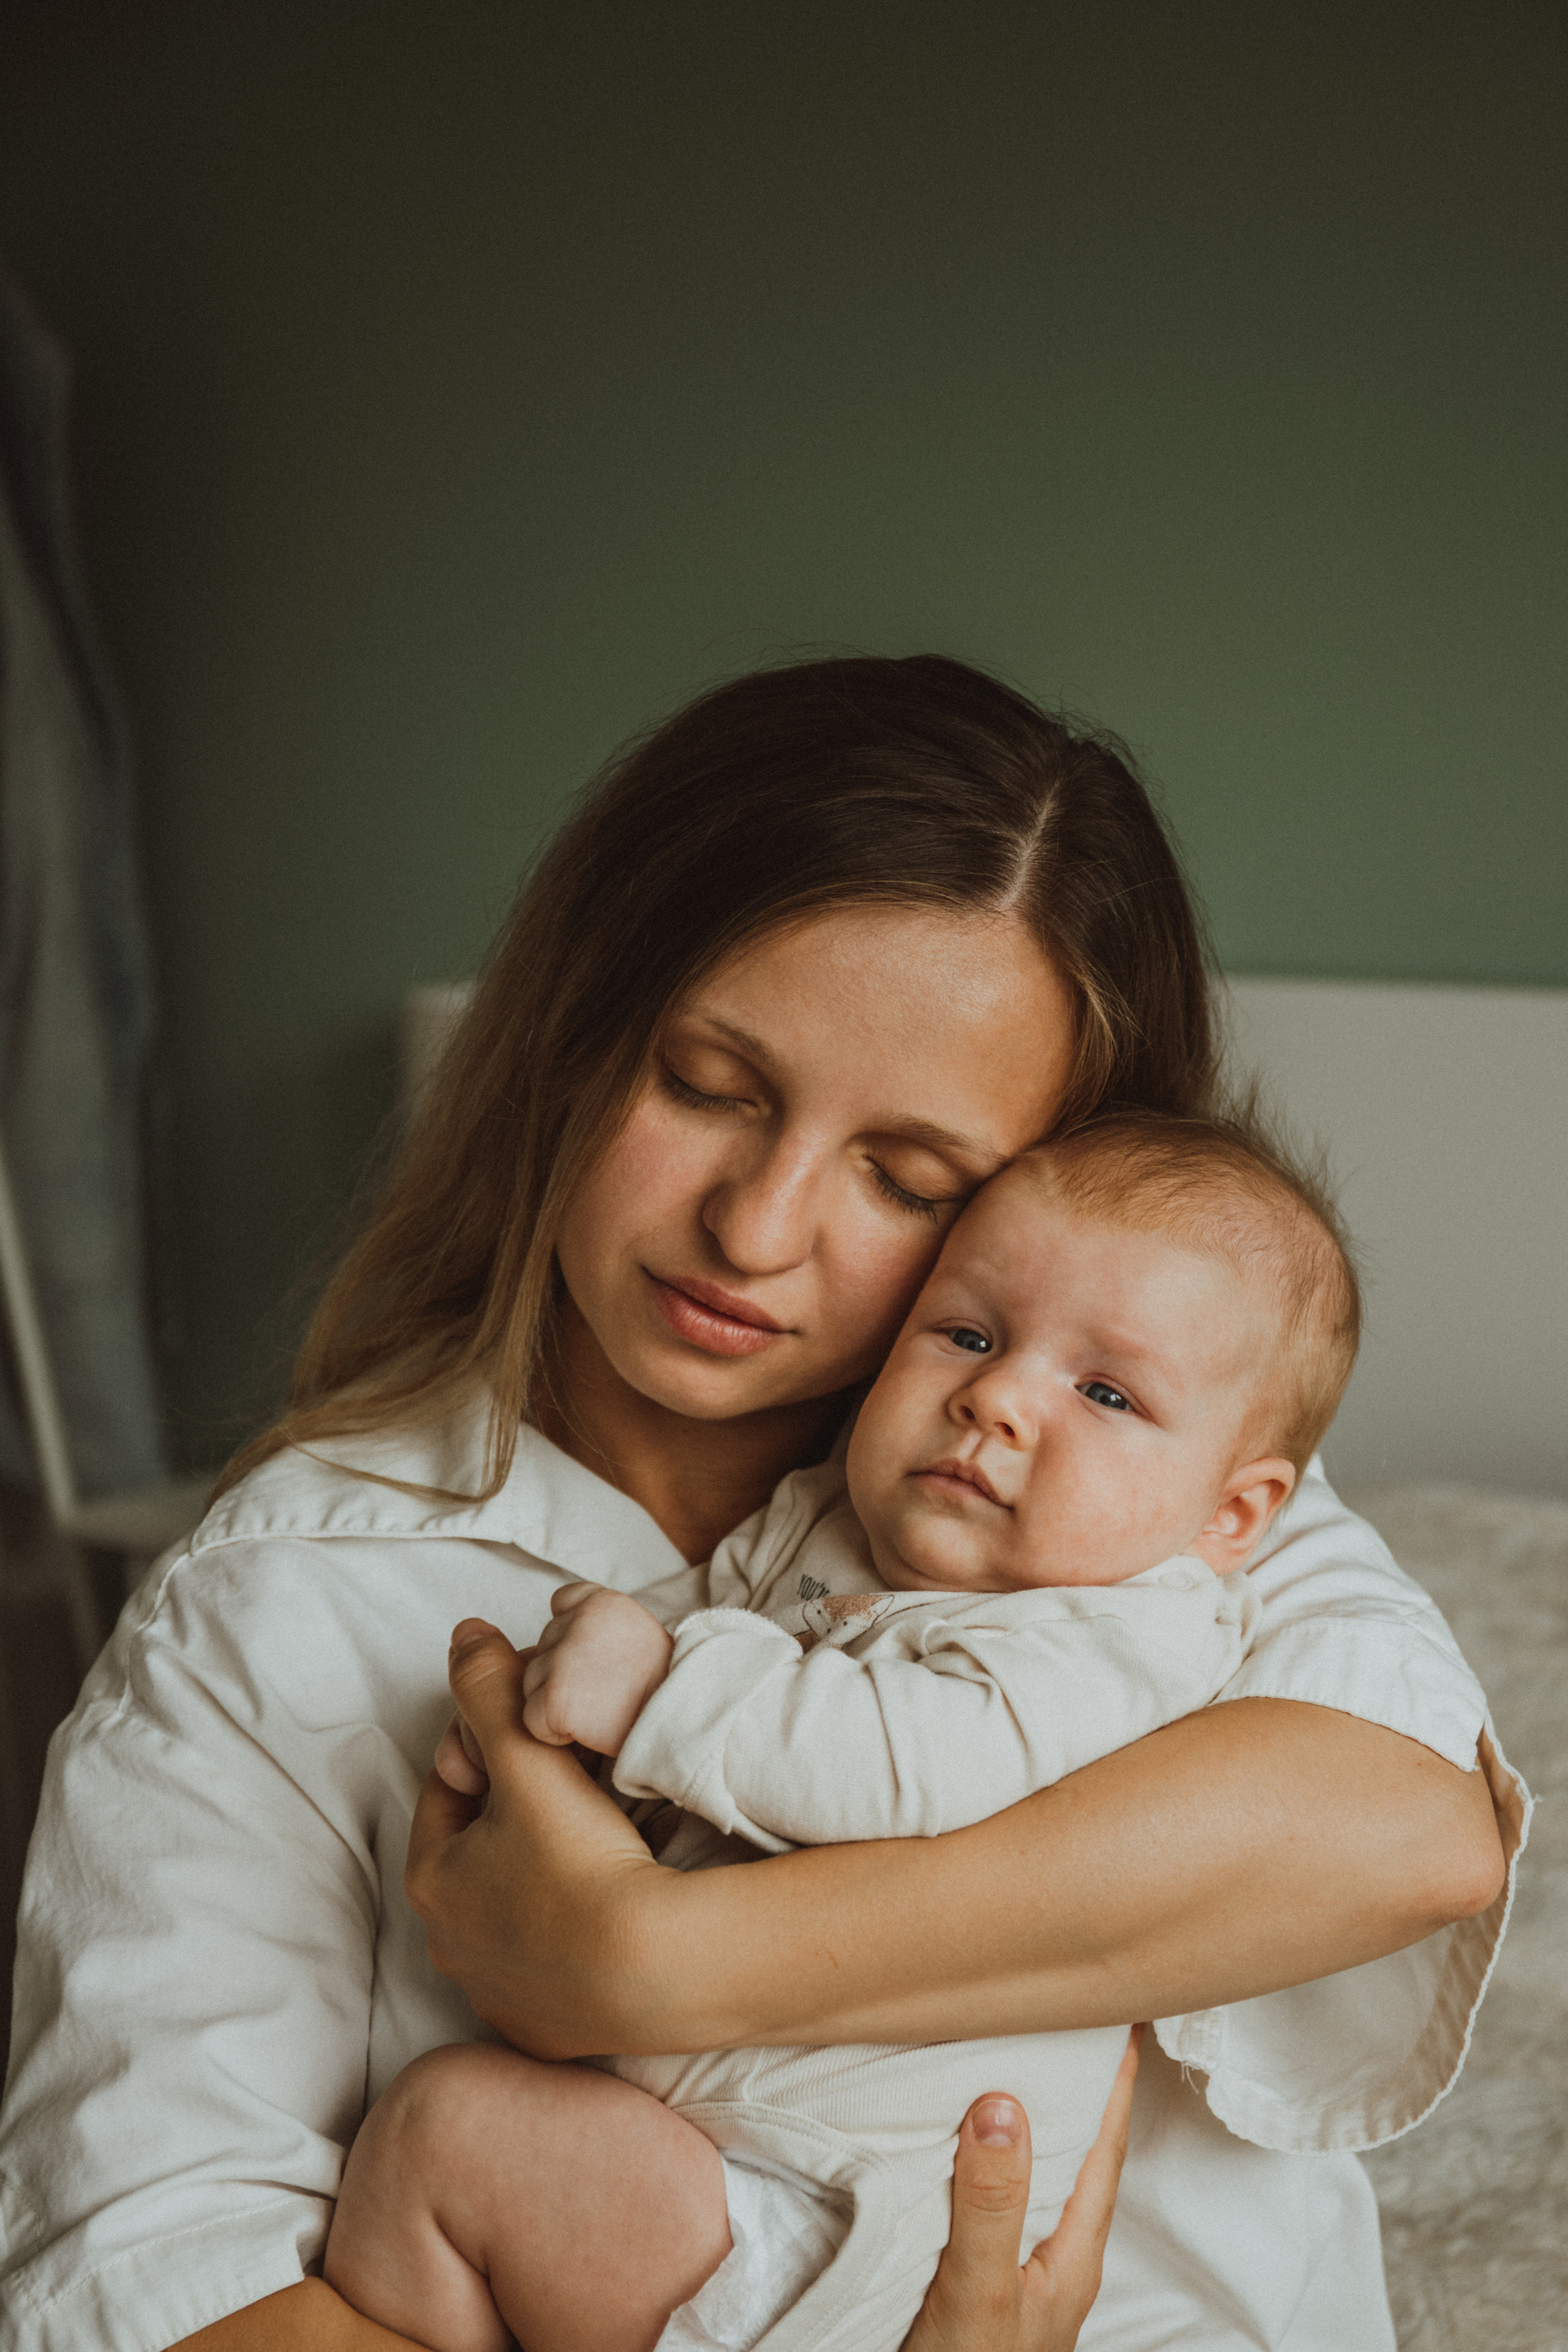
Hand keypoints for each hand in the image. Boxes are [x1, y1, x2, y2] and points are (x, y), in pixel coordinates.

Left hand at [407, 1620, 672, 2053]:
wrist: (655, 1971)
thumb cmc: (580, 1861)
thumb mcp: (529, 1756)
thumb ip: (490, 1688)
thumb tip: (463, 1634)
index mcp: (432, 1880)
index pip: (447, 1789)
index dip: (487, 1749)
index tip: (534, 1734)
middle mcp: (450, 1947)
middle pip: (477, 1852)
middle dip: (512, 1813)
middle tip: (571, 1782)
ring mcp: (499, 1997)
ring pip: (511, 1911)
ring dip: (539, 1874)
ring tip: (596, 1838)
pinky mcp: (548, 2032)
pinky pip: (549, 1966)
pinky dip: (569, 1934)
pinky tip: (609, 1908)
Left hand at [521, 1583, 674, 1753]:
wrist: (684, 1720)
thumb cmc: (663, 1686)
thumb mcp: (637, 1634)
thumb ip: (596, 1626)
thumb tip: (538, 1645)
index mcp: (603, 1602)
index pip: (562, 1602)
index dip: (571, 1634)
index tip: (595, 1660)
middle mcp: (579, 1622)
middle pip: (543, 1648)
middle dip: (562, 1674)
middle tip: (603, 1693)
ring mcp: (564, 1659)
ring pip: (532, 1682)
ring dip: (555, 1703)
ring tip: (597, 1711)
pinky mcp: (555, 1698)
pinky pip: (531, 1718)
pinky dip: (552, 1732)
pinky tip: (586, 1731)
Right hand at [902, 2028, 1141, 2351]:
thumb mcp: (981, 2289)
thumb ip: (992, 2202)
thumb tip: (1004, 2103)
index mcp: (1072, 2250)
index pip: (1106, 2145)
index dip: (1116, 2079)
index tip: (1125, 2013)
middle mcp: (1054, 2250)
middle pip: (1079, 2150)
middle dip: (1081, 2083)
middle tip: (1073, 2014)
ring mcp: (1021, 2263)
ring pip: (1039, 2169)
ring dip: (1037, 2113)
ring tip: (1026, 2053)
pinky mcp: (983, 2272)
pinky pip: (998, 2191)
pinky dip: (993, 2149)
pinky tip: (969, 2132)